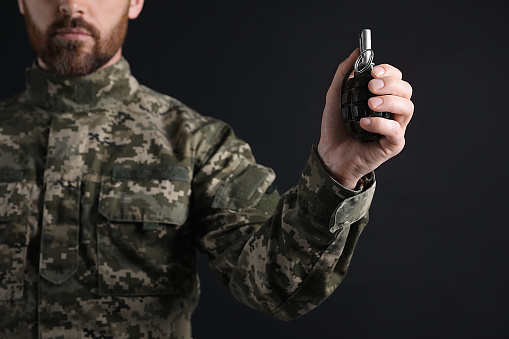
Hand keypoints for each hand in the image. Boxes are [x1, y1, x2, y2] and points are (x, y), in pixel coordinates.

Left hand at [317, 49, 413, 188]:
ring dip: (390, 101)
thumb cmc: (335, 128)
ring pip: (407, 108)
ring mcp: (395, 128)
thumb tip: (355, 53)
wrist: (330, 154)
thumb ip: (344, 74)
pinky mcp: (393, 144)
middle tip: (372, 87)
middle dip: (391, 84)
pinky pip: (395, 130)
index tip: (374, 71)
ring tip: (369, 104)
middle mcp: (392, 111)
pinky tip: (364, 122)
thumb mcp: (335, 97)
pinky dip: (380, 123)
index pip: (396, 79)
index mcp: (382, 98)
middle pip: (406, 90)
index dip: (389, 72)